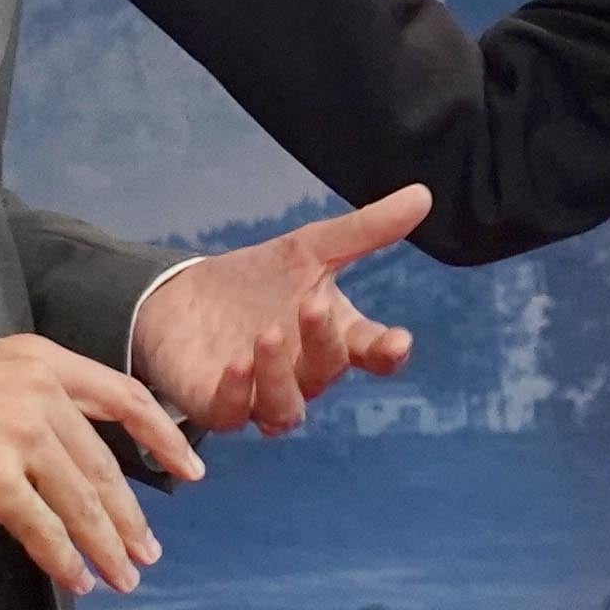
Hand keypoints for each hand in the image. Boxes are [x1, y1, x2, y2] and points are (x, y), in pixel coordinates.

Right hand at [0, 329, 204, 598]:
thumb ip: (25, 397)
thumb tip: (56, 450)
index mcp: (39, 358)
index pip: (124, 396)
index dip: (164, 436)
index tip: (190, 469)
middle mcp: (39, 390)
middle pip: (105, 463)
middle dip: (131, 515)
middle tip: (148, 551)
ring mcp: (16, 433)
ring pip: (81, 500)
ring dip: (106, 545)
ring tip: (123, 576)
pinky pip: (42, 528)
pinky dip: (64, 559)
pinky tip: (76, 579)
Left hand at [132, 185, 430, 434]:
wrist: (185, 298)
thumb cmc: (258, 280)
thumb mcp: (310, 247)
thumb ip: (365, 230)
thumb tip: (424, 195)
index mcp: (334, 337)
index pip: (371, 351)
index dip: (387, 351)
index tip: (398, 341)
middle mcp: (304, 374)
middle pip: (327, 371)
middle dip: (323, 341)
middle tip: (312, 304)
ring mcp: (262, 395)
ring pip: (286, 407)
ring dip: (280, 374)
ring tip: (270, 334)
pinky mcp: (219, 406)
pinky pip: (233, 414)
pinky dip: (237, 394)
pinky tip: (236, 365)